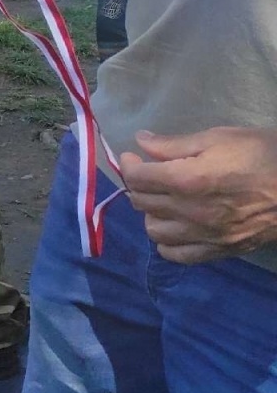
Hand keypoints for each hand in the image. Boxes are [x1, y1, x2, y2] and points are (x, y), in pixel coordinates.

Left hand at [119, 128, 276, 263]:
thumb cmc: (263, 154)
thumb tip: (140, 143)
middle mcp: (190, 211)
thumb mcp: (219, 138)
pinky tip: (175, 227)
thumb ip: (174, 144)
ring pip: (154, 231)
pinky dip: (168, 243)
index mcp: (188, 180)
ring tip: (164, 201)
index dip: (130, 165)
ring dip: (152, 214)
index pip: (137, 178)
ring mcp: (205, 235)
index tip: (134, 158)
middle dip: (139, 186)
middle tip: (149, 175)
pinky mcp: (220, 250)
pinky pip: (177, 255)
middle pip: (141, 203)